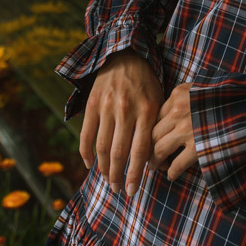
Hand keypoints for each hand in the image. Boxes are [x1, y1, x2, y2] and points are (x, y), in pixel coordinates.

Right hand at [79, 51, 162, 196]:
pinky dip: (86, 152)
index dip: (135, 174)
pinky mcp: (92, 104)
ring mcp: (107, 107)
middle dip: (118, 176)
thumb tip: (157, 160)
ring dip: (103, 168)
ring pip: (102, 147)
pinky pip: (86, 134)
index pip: (141, 151)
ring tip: (107, 181)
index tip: (133, 191)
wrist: (125, 54)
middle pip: (119, 153)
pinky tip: (90, 164)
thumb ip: (156, 127)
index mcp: (146, 111)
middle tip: (118, 190)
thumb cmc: (147, 82)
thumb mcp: (159, 101)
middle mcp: (126, 110)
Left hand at [149, 83, 198, 181]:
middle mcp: (178, 110)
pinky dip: (171, 172)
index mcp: (178, 94)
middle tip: (148, 157)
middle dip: (148, 148)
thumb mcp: (203, 87)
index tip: (150, 139)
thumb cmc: (227, 96)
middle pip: (152, 133)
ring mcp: (186, 130)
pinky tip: (171, 175)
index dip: (151, 130)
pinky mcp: (197, 148)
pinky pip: (176, 164)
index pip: (155, 115)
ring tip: (156, 167)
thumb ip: (187, 96)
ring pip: (159, 149)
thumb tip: (172, 111)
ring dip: (155, 162)